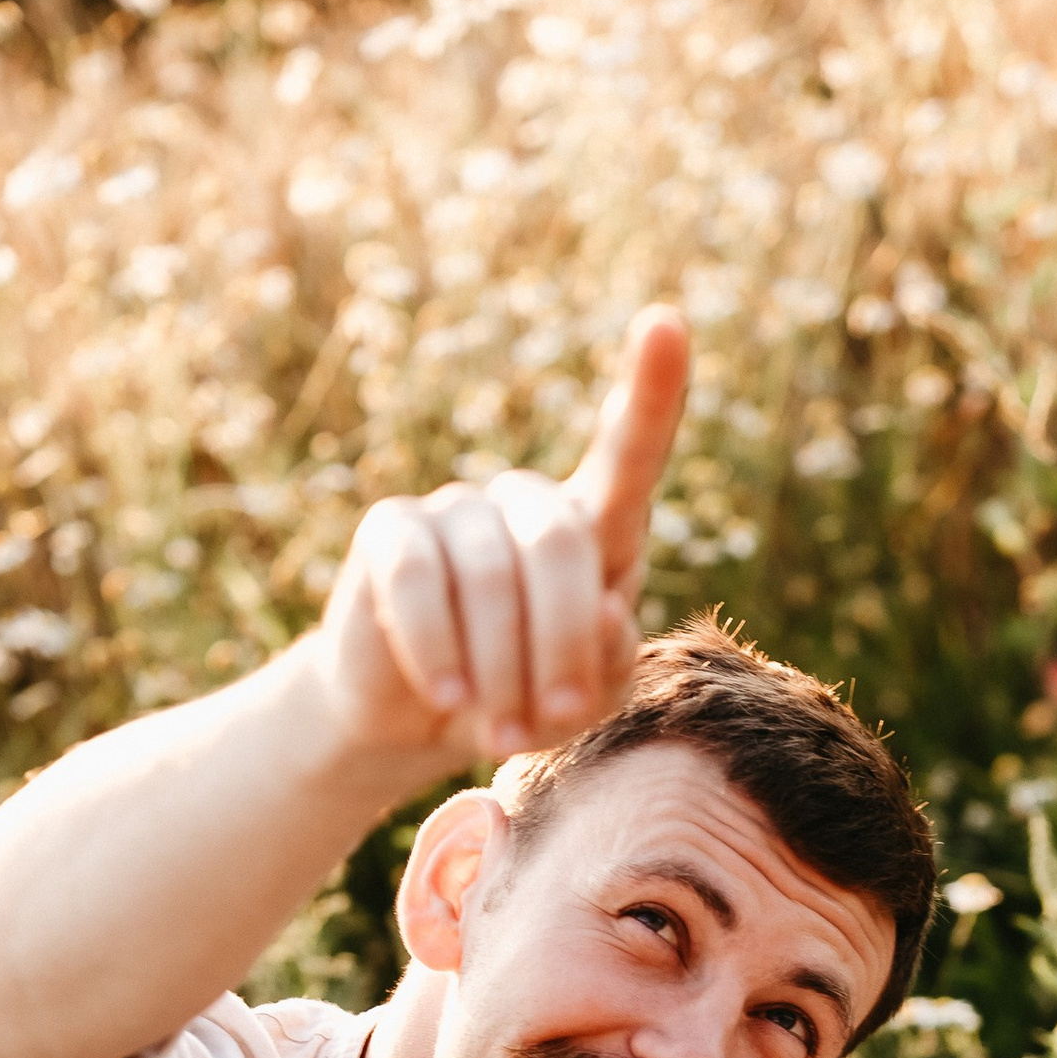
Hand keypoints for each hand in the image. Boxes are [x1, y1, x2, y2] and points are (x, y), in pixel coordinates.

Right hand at [311, 304, 690, 775]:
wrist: (415, 721)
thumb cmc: (519, 702)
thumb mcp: (582, 702)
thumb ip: (612, 666)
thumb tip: (610, 610)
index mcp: (593, 529)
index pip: (628, 455)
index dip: (649, 392)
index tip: (665, 323)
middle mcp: (526, 502)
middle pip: (562, 546)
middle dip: (560, 645)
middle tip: (549, 718)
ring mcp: (456, 507)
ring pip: (489, 575)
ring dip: (501, 668)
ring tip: (498, 734)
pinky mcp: (390, 530)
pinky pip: (419, 583)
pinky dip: (439, 651)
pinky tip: (446, 697)